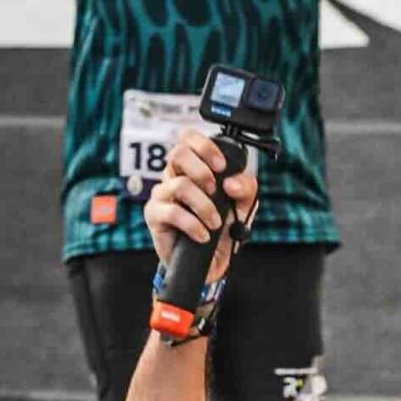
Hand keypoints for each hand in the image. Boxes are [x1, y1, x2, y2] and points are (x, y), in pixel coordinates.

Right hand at [145, 130, 258, 274]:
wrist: (210, 262)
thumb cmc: (222, 229)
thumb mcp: (243, 206)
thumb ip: (245, 189)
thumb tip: (231, 182)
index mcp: (193, 167)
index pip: (188, 138)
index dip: (204, 146)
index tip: (221, 166)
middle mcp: (174, 176)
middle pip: (178, 153)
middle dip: (202, 172)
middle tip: (215, 191)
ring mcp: (162, 194)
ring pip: (180, 185)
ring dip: (204, 205)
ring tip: (215, 223)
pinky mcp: (155, 215)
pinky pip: (173, 212)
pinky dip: (193, 225)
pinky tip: (203, 235)